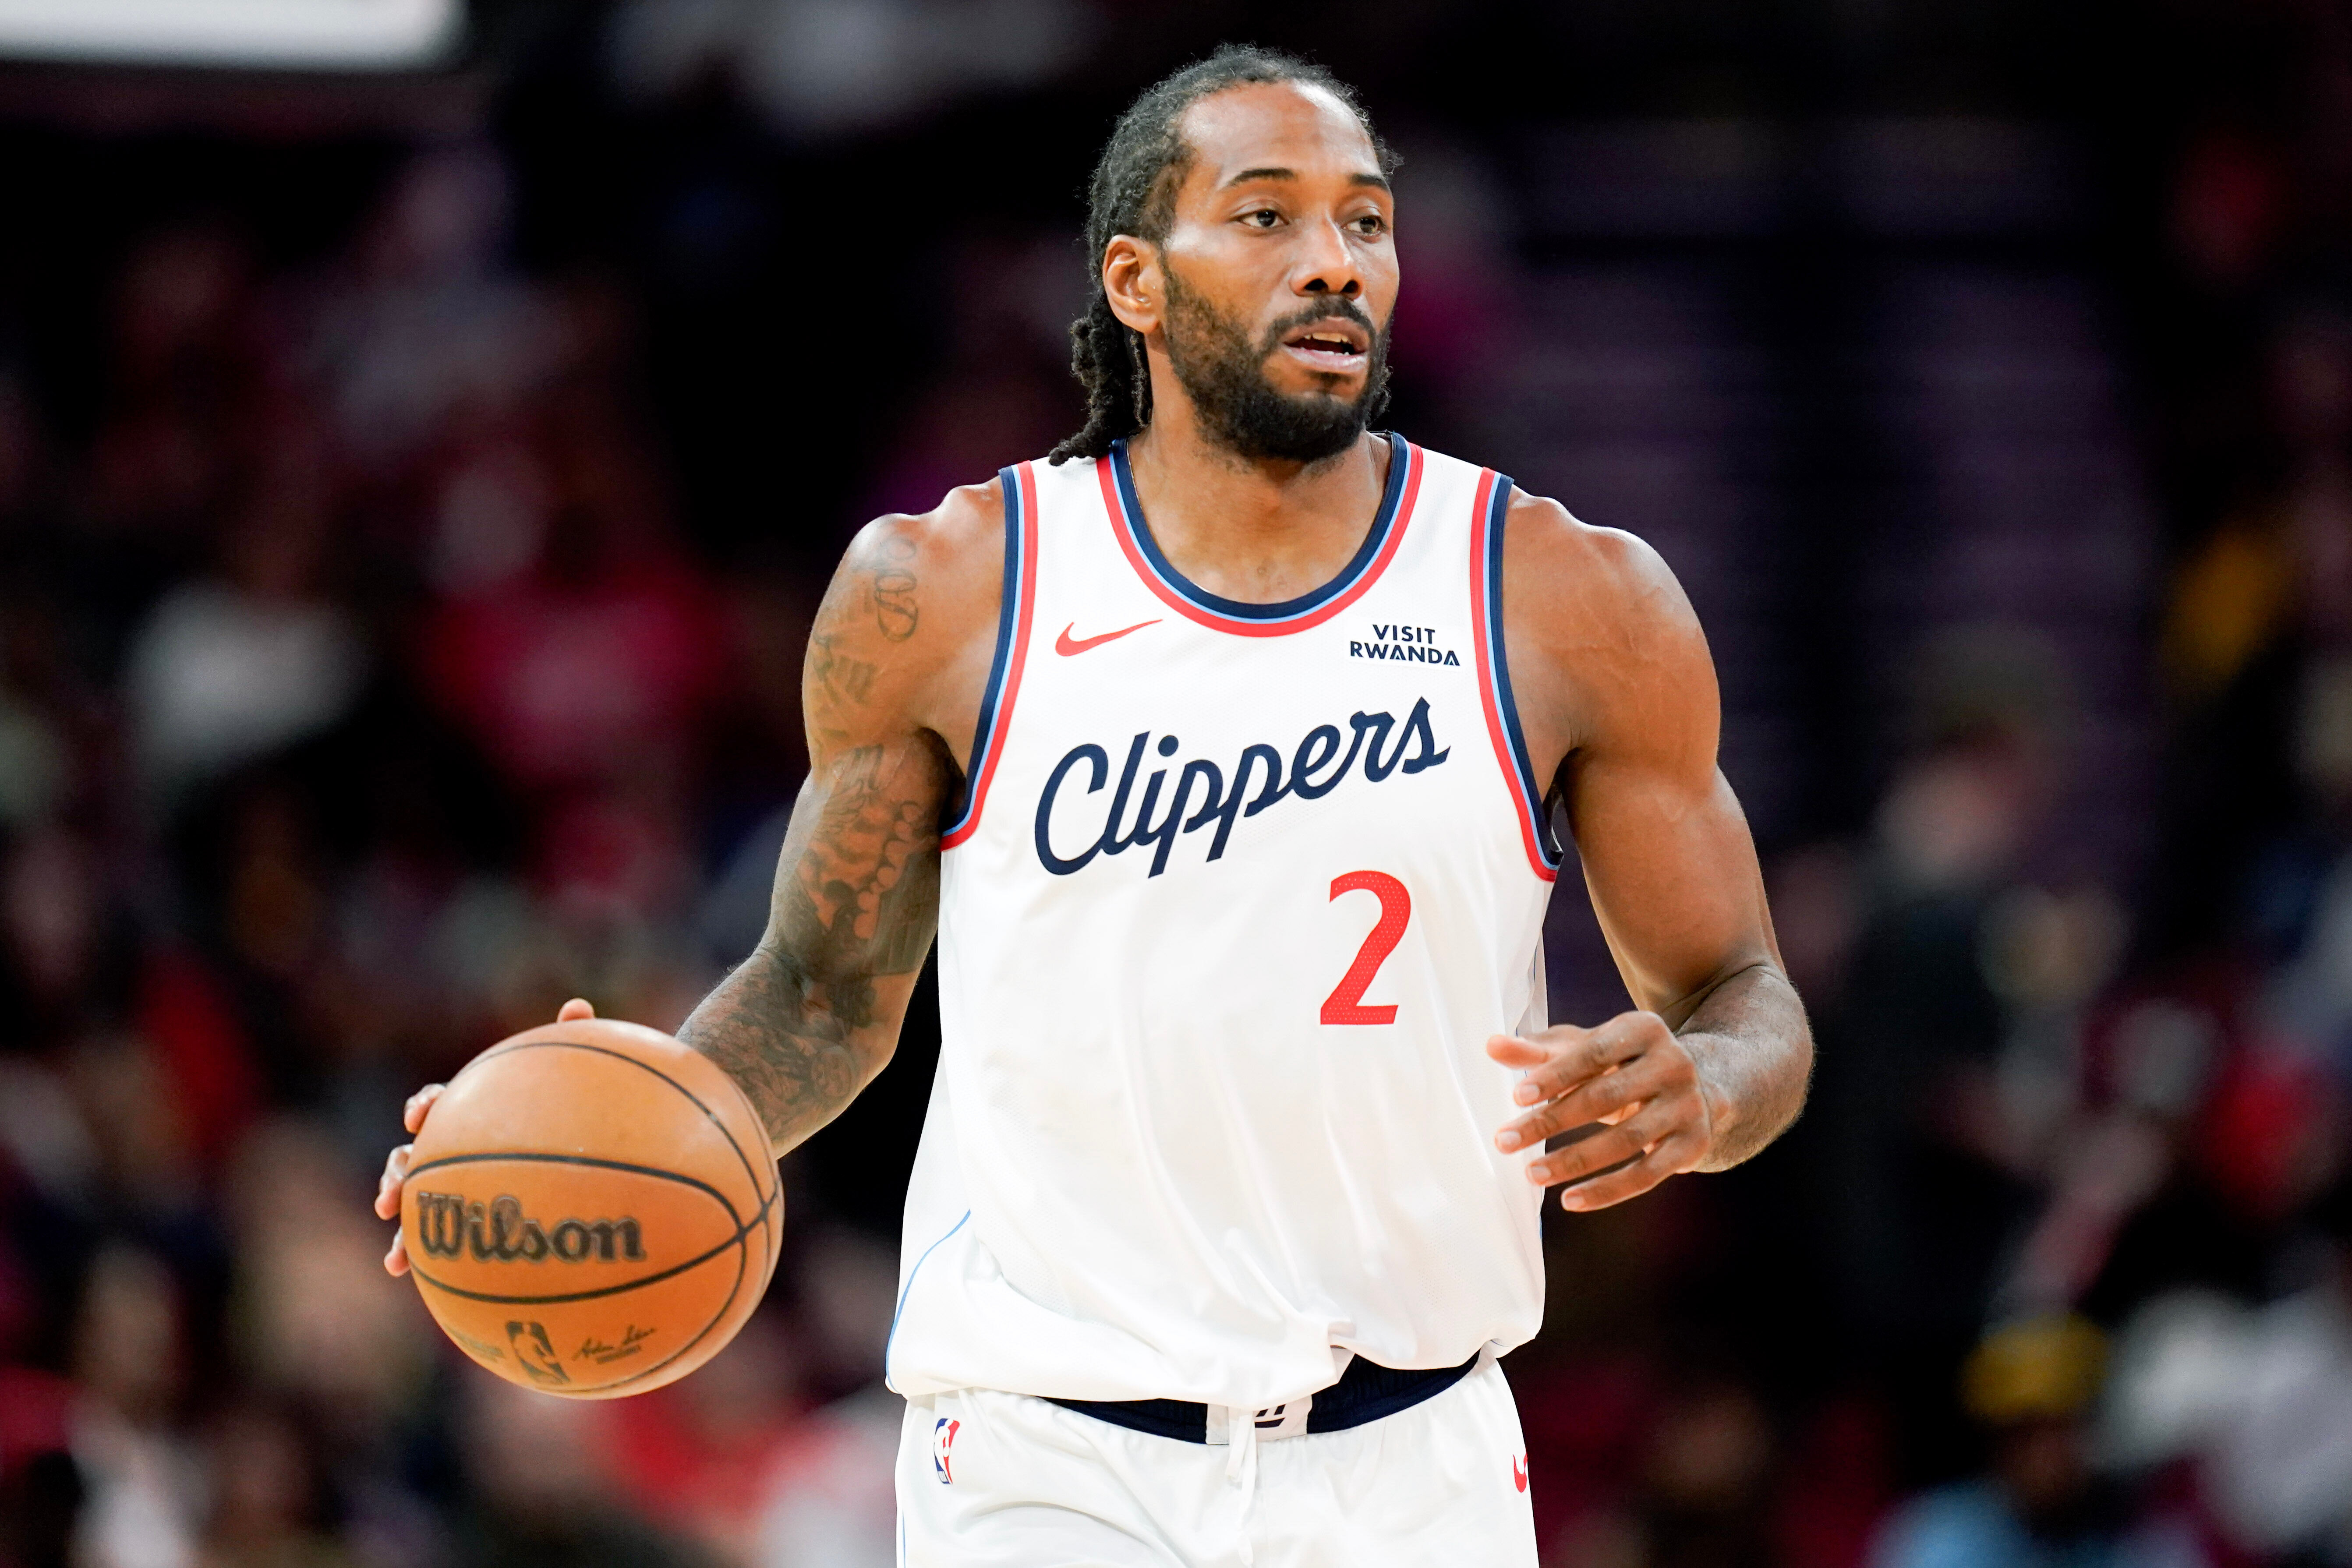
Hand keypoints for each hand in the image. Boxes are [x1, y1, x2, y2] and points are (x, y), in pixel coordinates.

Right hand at [376, 998, 595, 1275]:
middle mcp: (456, 1146)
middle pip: (412, 1155)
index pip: (441, 1102)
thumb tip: (578, 1006)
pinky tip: (404, 1273)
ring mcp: (455, 1185)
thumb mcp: (581, 1079)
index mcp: (475, 1112)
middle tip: (393, 1196)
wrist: (590, 1154)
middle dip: (397, 1175)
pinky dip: (411, 1252)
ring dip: (399, 1224)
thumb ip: (574, 1042)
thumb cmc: (580, 1111)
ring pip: (414, 1200)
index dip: (426, 1105)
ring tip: (396, 1252)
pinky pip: (432, 1237)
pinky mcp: (462, 1219)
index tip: (422, 1115)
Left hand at [1487, 1011, 1718, 1210]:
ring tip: (1531, 1174)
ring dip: (1574, 1160)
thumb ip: (1539, 1050)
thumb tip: (1491, 1046)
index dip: (1555, 1075)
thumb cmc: (1621, 1064)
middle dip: (1551, 1122)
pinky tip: (1570, 1200)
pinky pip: (1647, 1174)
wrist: (1695, 1088)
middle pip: (1605, 1097)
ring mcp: (1687, 1106)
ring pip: (1626, 1140)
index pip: (1594, 1053)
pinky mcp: (1693, 1144)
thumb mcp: (1585, 1049)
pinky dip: (1607, 1191)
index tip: (1516, 1098)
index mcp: (1644, 1029)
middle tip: (1505, 1140)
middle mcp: (1674, 1064)